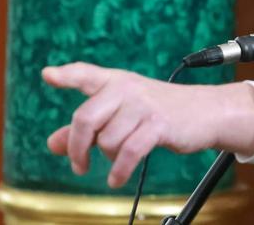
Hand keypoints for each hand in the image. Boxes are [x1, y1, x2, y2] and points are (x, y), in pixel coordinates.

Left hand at [42, 62, 253, 187]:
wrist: (205, 112)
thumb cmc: (160, 112)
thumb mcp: (123, 114)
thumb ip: (87, 128)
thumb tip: (53, 143)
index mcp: (117, 81)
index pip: (86, 74)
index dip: (66, 75)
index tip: (48, 75)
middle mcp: (127, 89)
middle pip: (85, 118)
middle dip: (77, 147)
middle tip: (79, 164)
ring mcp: (143, 105)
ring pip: (106, 140)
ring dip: (108, 158)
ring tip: (118, 160)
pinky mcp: (157, 124)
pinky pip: (128, 153)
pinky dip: (118, 171)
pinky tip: (116, 178)